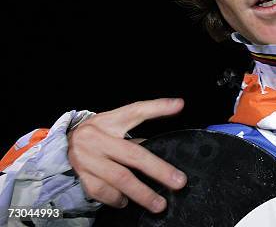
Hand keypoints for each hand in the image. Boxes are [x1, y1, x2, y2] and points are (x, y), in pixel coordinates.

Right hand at [67, 98, 186, 212]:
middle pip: (133, 154)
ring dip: (141, 193)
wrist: (63, 143)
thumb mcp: (114, 126)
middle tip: (178, 182)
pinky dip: (116, 198)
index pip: (136, 111)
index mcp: (110, 121)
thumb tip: (159, 155)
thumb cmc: (99, 134)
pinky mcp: (80, 175)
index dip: (158, 107)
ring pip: (119, 178)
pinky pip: (102, 191)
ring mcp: (88, 157)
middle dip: (158, 170)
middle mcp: (97, 137)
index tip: (178, 105)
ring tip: (158, 203)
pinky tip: (125, 201)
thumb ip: (135, 137)